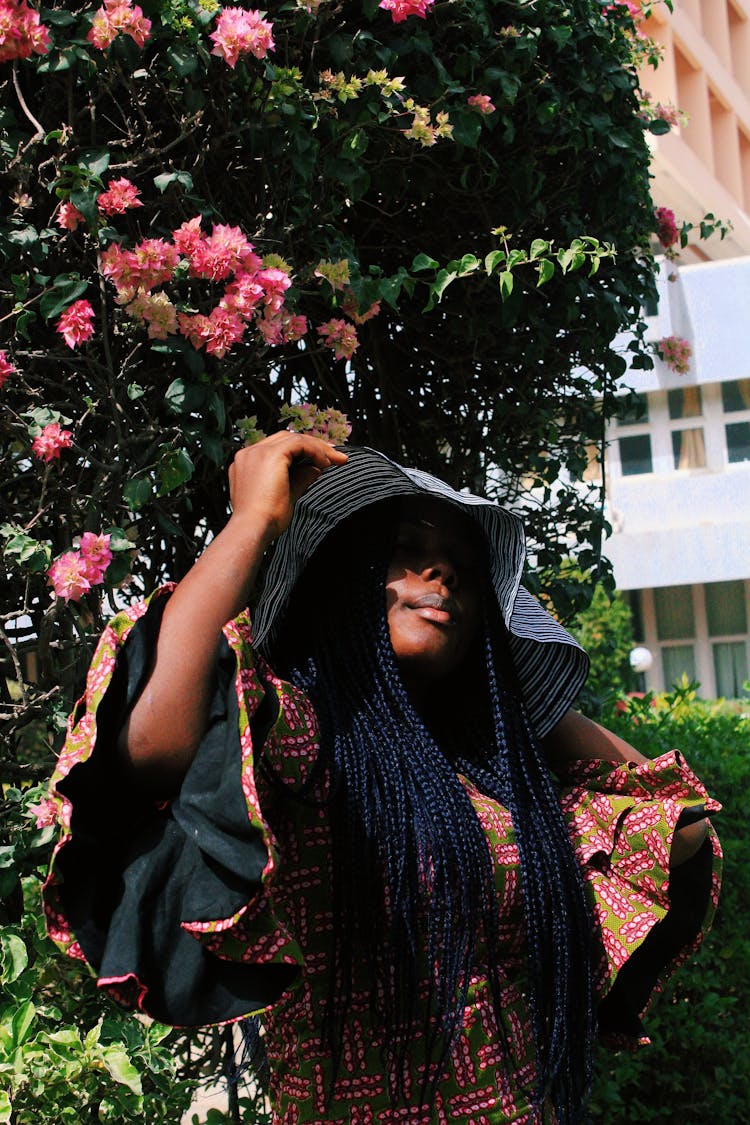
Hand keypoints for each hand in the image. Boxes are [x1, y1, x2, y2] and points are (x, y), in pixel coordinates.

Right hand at [228, 431, 347, 541]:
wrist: (253, 529)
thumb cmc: (265, 521)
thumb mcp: (287, 495)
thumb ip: (300, 479)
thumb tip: (315, 470)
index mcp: (248, 464)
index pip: (278, 448)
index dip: (302, 451)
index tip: (322, 461)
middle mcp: (250, 454)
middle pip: (286, 439)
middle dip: (312, 446)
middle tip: (334, 456)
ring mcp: (258, 452)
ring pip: (294, 438)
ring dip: (318, 448)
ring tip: (337, 459)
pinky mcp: (271, 454)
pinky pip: (299, 443)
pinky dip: (315, 450)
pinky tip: (326, 463)